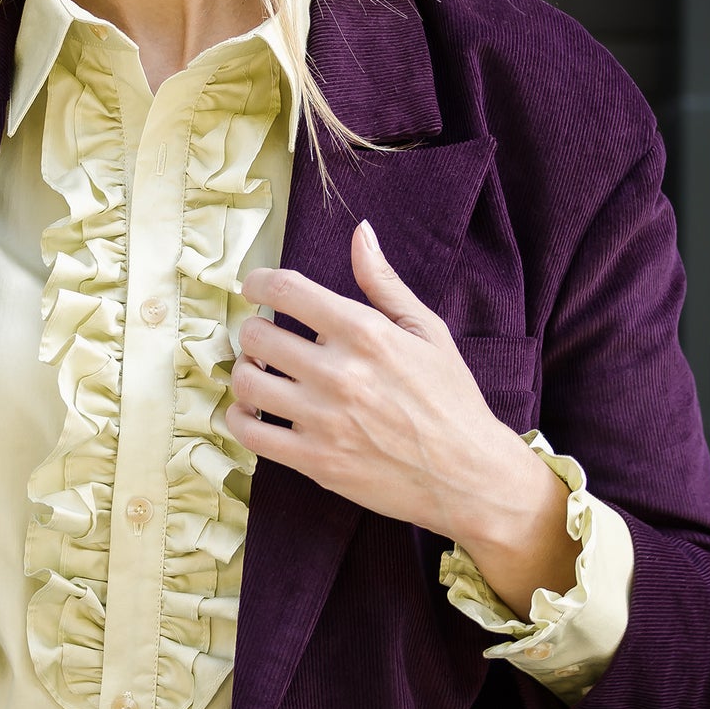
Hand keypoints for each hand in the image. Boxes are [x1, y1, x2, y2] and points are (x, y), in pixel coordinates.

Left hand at [226, 222, 580, 615]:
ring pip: (246, 383)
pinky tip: (253, 410)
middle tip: (263, 337)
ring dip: (244, 371)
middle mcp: (339, 373)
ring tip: (259, 371)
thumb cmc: (451, 399)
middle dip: (253, 330)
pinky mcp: (315, 461)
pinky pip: (250, 433)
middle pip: (256, 336)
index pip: (286, 290)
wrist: (469, 475)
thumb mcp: (427, 331)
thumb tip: (360, 233)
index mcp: (365, 333)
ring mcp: (324, 420)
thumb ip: (384, 283)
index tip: (254, 288)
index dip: (258, 283)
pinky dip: (240, 417)